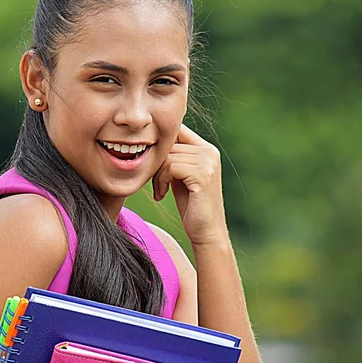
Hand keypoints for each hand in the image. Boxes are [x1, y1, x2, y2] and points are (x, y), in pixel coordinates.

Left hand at [152, 124, 227, 244]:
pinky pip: (170, 167)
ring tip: (160, 191)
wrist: (206, 231)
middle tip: (156, 184)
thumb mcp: (181, 176)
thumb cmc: (191, 205)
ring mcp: (208, 162)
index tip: (154, 167)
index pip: (177, 131)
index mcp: (207, 149)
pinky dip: (161, 181)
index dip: (161, 147)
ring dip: (157, 175)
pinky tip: (162, 194)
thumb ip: (175, 157)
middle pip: (169, 143)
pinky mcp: (202, 174)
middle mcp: (210, 151)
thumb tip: (151, 139)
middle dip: (157, 164)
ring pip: (167, 156)